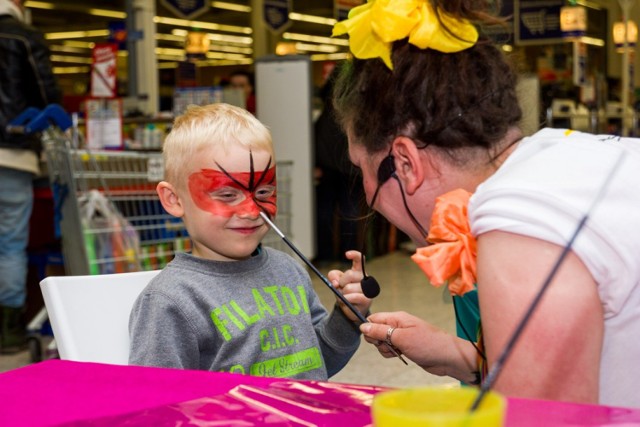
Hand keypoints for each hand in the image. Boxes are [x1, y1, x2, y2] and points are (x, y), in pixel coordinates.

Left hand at [327, 250, 371, 321]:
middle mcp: (365, 278)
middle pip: (349, 274)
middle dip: (341, 282)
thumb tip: (335, 282)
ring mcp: (368, 289)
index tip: (346, 254)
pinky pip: (352, 297)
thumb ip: (333, 276)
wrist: (350, 309)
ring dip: (342, 294)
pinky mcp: (367, 299)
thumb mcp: (336, 282)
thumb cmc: (344, 293)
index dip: (354, 255)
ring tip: (345, 297)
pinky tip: (347, 302)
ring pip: (348, 288)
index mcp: (358, 271)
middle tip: (341, 288)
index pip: (359, 260)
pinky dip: (346, 300)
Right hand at [360, 311, 478, 382]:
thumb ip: (380, 331)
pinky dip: (391, 354)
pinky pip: (390, 349)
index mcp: (397, 318)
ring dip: (385, 349)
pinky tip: (400, 356)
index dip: (369, 328)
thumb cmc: (427, 344)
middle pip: (376, 331)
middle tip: (389, 345)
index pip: (374, 318)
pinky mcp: (405, 347)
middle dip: (378, 341)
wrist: (447, 358)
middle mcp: (398, 326)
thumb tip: (363, 326)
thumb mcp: (401, 338)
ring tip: (397, 352)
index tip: (374, 339)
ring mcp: (401, 337)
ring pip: (382, 342)